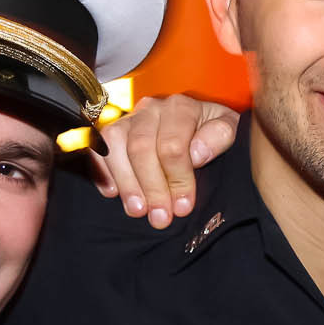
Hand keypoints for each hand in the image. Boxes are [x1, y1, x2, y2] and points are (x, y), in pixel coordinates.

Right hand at [86, 96, 239, 228]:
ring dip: (126, 183)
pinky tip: (112, 192)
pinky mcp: (110, 132)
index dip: (177, 179)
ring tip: (138, 210)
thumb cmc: (210, 132)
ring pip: (115, 147)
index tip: (182, 207)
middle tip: (160, 217)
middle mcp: (150, 109)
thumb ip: (220, 135)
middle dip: (152, 187)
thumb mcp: (226, 129)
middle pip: (141, 148)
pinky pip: (96, 148)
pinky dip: (101, 171)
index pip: (173, 145)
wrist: (196, 122)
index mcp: (181, 107)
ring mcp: (127, 119)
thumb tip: (197, 153)